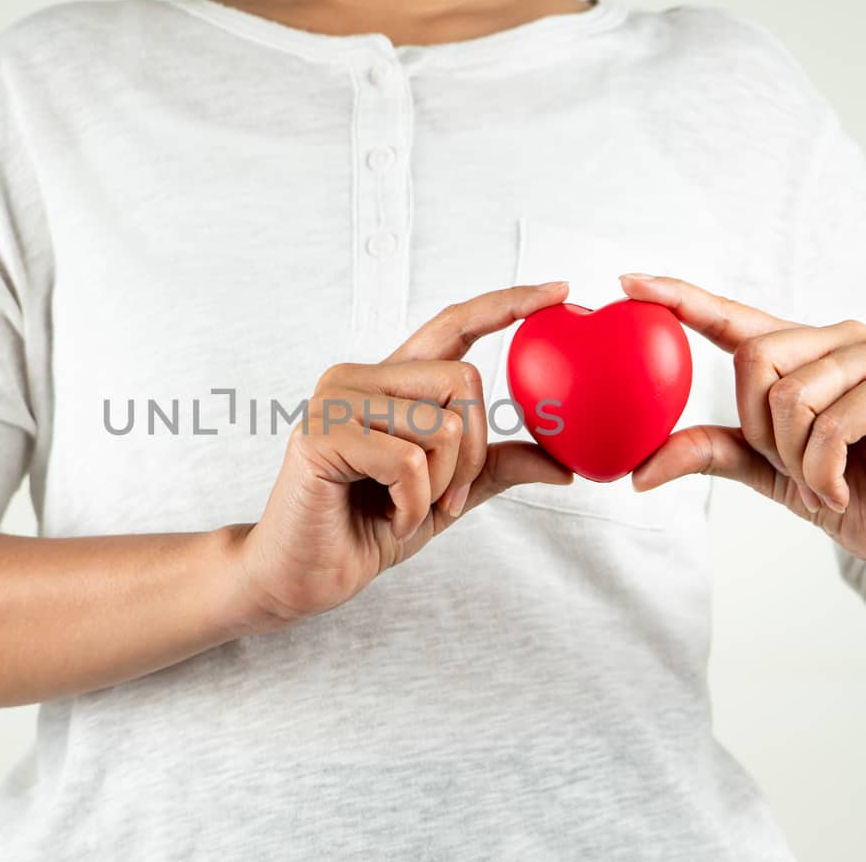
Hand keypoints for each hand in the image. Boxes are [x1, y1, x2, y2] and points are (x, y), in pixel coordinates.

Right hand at [233, 283, 574, 631]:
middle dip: (473, 454)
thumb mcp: (444, 496)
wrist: (303, 576)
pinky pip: (407, 461)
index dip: (505, 304)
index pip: (453, 325)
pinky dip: (412, 503)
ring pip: (441, 425)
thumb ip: (493, 468)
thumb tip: (562, 465)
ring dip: (441, 485)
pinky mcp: (322, 434)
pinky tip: (389, 517)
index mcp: (390, 383)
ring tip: (406, 509)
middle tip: (447, 498)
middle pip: (464, 381)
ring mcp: (336, 400)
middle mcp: (360, 378)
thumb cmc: (364, 530)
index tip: (559, 289)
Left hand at [618, 273, 865, 572]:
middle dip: (761, 430)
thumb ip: (707, 451)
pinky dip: (823, 470)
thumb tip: (639, 472)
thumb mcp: (760, 468)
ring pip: (791, 395)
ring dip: (795, 457)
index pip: (731, 317)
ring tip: (824, 477)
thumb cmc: (839, 488)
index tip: (628, 280)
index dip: (680, 297)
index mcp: (798, 351)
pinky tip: (841, 488)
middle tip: (793, 465)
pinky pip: (833, 424)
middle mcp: (838, 339)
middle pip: (755, 361)